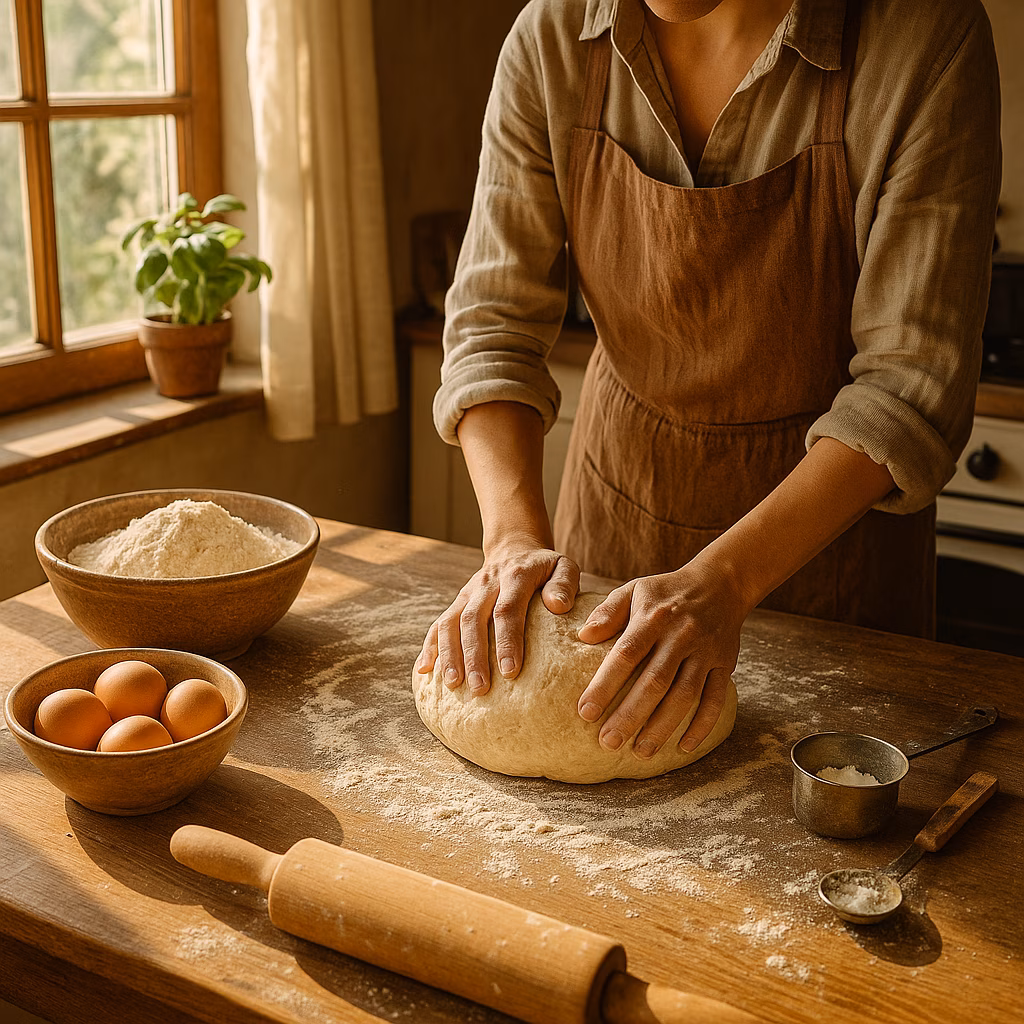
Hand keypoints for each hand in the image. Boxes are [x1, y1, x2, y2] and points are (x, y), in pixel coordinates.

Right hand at [415, 537, 579, 695]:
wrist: (515, 549)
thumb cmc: (545, 568)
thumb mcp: (564, 566)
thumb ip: (565, 584)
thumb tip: (558, 606)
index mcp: (515, 576)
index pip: (507, 609)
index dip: (507, 640)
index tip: (510, 671)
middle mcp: (486, 583)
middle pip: (474, 619)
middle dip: (474, 656)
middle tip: (480, 688)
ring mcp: (468, 592)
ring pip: (451, 622)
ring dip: (450, 654)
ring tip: (453, 685)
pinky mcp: (457, 602)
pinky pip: (439, 624)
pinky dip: (430, 647)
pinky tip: (425, 671)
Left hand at [576, 562, 748, 757]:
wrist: (721, 584)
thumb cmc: (666, 592)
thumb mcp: (634, 589)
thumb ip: (608, 612)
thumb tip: (584, 636)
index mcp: (654, 617)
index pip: (627, 654)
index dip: (606, 684)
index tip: (585, 712)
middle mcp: (681, 636)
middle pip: (655, 682)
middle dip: (631, 715)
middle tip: (608, 743)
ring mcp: (706, 652)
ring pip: (685, 695)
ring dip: (663, 727)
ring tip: (641, 752)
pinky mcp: (725, 664)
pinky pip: (716, 699)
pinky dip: (702, 725)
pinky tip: (684, 747)